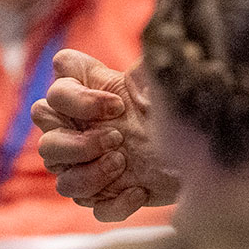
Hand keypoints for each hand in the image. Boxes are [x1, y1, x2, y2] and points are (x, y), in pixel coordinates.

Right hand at [32, 48, 178, 221]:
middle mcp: (78, 130)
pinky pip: (91, 206)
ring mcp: (87, 167)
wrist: (203, 154)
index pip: (54, 91)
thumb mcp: (162, 84)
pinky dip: (113, 201)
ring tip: (123, 162)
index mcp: (87, 97)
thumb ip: (148, 64)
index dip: (78, 100)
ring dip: (90, 172)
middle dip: (79, 141)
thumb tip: (154, 42)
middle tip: (118, 138)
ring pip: (60, 178)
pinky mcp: (104, 197)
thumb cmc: (175, 111)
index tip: (117, 105)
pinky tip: (138, 191)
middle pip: (45, 140)